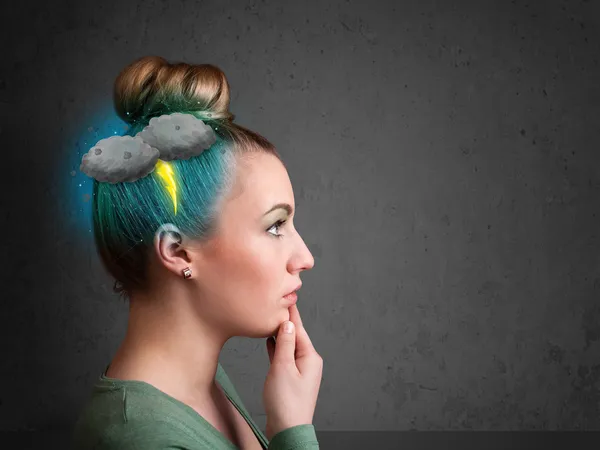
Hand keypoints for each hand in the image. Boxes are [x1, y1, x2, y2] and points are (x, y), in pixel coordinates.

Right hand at [262, 304, 322, 439]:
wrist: (288, 430)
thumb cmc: (286, 402)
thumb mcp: (282, 368)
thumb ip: (283, 344)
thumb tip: (287, 324)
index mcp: (310, 356)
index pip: (298, 328)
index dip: (291, 312)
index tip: (287, 296)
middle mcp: (308, 361)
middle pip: (294, 335)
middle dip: (285, 321)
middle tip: (276, 303)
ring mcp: (300, 370)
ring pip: (288, 346)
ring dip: (279, 334)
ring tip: (271, 318)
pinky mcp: (291, 379)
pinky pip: (284, 357)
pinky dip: (277, 348)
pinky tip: (270, 341)